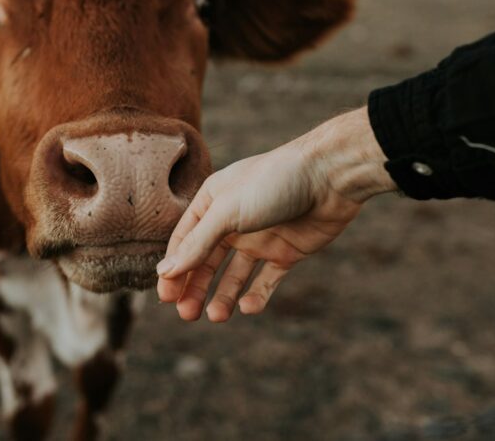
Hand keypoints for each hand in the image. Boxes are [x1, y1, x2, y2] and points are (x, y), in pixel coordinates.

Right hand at [156, 107, 394, 321]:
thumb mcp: (227, 212)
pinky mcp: (286, 252)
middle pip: (206, 261)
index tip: (166, 296)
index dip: (174, 268)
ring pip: (234, 275)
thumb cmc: (274, 183)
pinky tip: (249, 307)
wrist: (330, 178)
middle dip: (195, 288)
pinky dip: (256, 295)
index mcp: (213, 202)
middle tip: (187, 315)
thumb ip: (197, 243)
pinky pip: (266, 280)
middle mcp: (233, 221)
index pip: (184, 240)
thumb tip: (165, 271)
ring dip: (223, 296)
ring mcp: (260, 237)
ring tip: (216, 316)